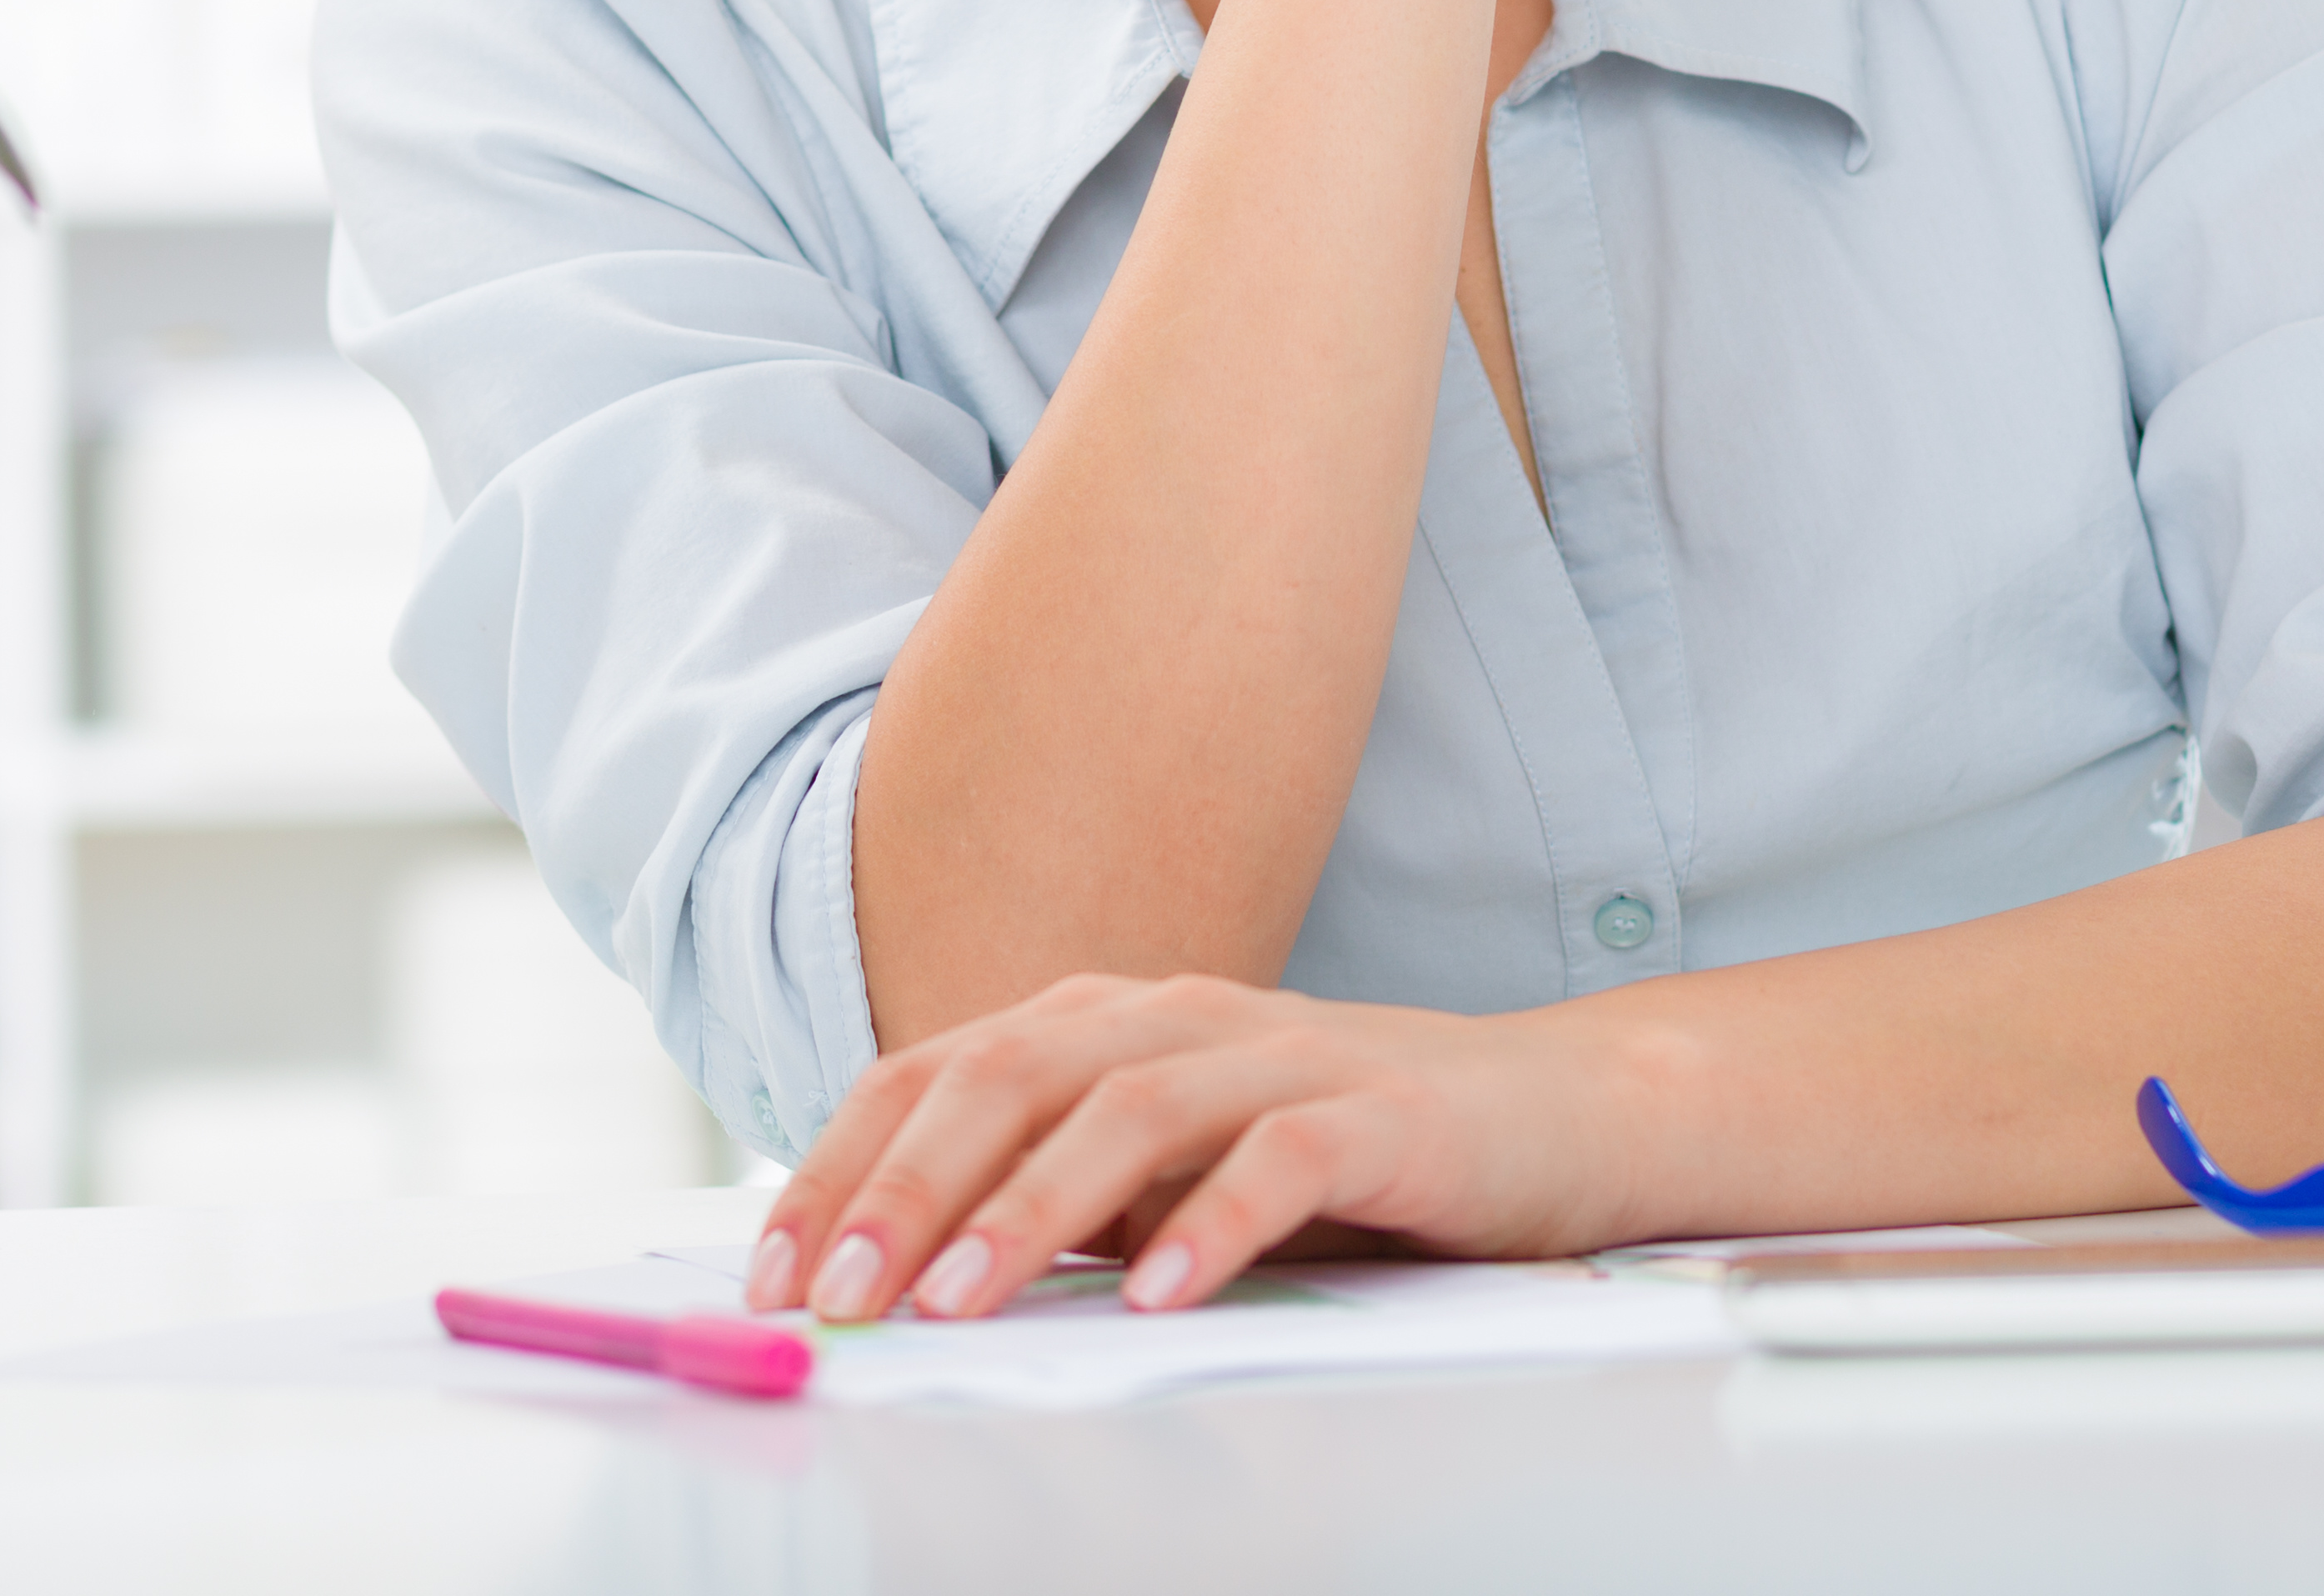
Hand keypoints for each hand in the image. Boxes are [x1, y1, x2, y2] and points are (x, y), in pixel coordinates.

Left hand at [742, 973, 1638, 1320]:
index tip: (775, 1272)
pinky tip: (1155, 1298)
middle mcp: (1178, 1018)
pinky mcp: (1380, 1115)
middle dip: (904, 1189)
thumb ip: (1051, 1201)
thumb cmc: (1335, 1154)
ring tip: (957, 1305)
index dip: (843, 1165)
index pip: (935, 1072)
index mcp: (1106, 1023)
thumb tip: (893, 1277)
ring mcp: (1281, 1056)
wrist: (1548, 1113)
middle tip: (837, 1297)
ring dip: (1028, 1210)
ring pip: (1127, 1109)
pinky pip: (1281, 1159)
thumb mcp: (1166, 1174)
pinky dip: (1209, 1224)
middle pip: (1009, 1075)